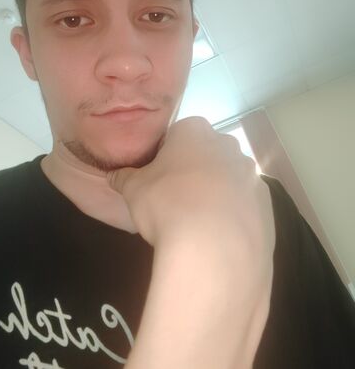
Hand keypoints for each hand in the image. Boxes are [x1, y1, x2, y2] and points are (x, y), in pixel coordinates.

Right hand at [107, 116, 274, 261]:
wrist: (215, 248)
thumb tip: (113, 176)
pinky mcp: (266, 202)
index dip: (165, 157)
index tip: (157, 180)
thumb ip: (123, 178)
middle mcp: (228, 144)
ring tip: (197, 222)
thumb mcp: (133, 190)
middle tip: (175, 200)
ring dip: (215, 193)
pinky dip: (233, 214)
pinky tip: (218, 235)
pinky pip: (244, 203)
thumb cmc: (168, 205)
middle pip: (205, 154)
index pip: (176, 135)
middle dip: (193, 171)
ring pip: (227, 178)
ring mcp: (251, 173)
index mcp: (195, 131)